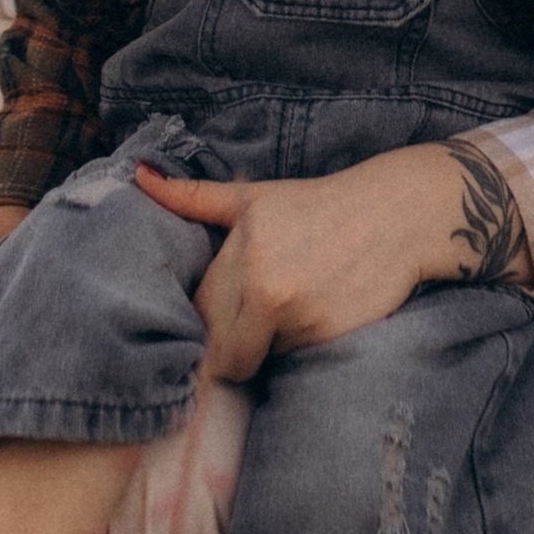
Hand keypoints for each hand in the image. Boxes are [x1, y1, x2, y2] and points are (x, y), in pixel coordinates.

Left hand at [131, 141, 463, 382]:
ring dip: (268, 344)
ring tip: (289, 305)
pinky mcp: (332, 339)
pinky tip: (315, 310)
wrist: (396, 216)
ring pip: (263, 358)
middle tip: (250, 320)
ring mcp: (304, 320)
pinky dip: (299, 344)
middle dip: (232, 345)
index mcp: (245, 258)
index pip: (200, 318)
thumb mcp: (252, 198)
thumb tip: (137, 174)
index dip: (204, 323)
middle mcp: (271, 294)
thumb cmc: (317, 204)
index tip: (215, 317)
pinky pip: (296, 359)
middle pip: (226, 353)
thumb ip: (192, 196)